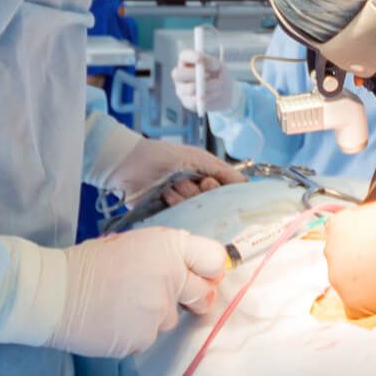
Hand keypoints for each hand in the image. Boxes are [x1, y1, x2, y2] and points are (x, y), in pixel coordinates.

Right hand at [50, 229, 226, 356]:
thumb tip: (185, 271)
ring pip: (171, 318)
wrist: (56, 292)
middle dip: (195, 298)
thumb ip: (163, 256)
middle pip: (203, 294)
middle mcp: (171, 277)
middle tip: (174, 297)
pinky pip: (149, 336)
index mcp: (167, 247)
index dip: (211, 269)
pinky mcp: (145, 336)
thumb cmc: (88, 264)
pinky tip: (113, 320)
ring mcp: (160, 310)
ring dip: (155, 315)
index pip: (213, 259)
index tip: (205, 276)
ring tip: (123, 306)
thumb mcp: (130, 244)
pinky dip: (136, 331)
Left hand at [95, 134, 245, 205]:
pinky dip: (174, 206)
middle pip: (211, 205)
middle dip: (198, 193)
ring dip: (182, 197)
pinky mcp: (167, 218)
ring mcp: (181, 207)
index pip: (225, 194)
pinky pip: (181, 220)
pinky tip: (164, 195)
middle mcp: (196, 195)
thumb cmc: (163, 155)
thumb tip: (247, 184)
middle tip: (184, 181)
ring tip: (169, 186)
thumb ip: (224, 171)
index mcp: (205, 180)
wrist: (128, 164)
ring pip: (196, 212)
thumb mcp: (198, 158)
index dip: (219, 191)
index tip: (208, 183)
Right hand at [170, 49, 237, 114]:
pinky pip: (195, 101)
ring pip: (190, 89)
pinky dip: (209, 96)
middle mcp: (180, 75)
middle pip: (177, 74)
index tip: (200, 58)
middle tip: (208, 74)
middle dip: (191, 74)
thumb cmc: (219, 75)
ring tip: (219, 84)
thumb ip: (214, 64)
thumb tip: (212, 66)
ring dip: (208, 86)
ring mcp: (181, 89)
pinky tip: (216, 93)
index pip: (183, 56)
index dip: (190, 56)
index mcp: (187, 62)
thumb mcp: (219, 66)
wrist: (224, 94)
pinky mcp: (187, 102)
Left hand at [323, 194, 375, 316]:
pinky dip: (370, 304)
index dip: (358, 238)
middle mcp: (332, 251)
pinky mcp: (351, 303)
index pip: (339, 232)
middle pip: (341, 258)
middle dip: (359, 261)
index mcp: (338, 224)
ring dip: (365, 282)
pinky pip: (357, 306)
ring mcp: (338, 278)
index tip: (374, 243)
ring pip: (348, 282)